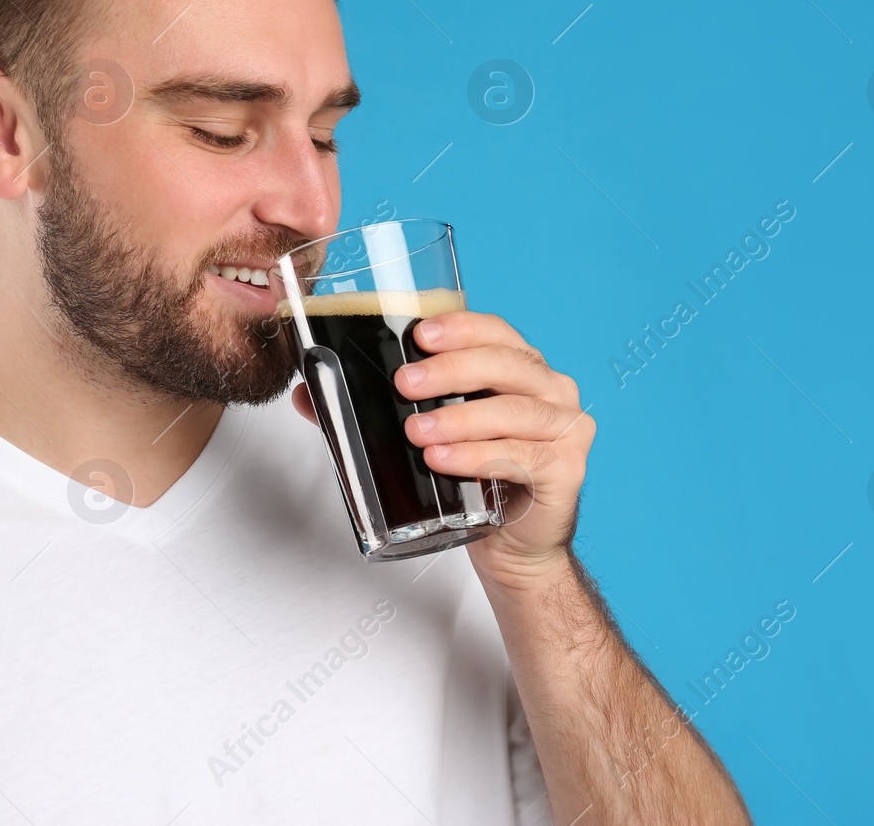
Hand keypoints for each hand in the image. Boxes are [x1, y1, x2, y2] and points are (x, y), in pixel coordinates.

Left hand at [292, 310, 594, 592]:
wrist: (514, 545)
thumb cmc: (473, 478)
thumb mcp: (427, 436)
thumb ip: (371, 411)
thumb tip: (306, 394)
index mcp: (520, 368)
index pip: (496, 332)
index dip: (460, 327)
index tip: (419, 333)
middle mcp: (550, 389)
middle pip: (506, 364)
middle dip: (451, 370)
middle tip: (405, 384)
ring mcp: (566, 427)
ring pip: (513, 410)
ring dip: (460, 418)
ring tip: (416, 432)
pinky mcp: (567, 468)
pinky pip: (522, 455)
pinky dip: (479, 457)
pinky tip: (443, 461)